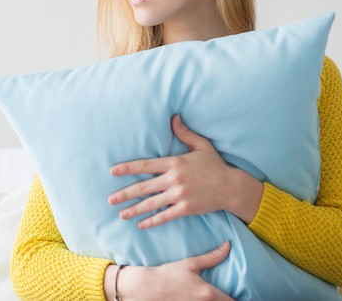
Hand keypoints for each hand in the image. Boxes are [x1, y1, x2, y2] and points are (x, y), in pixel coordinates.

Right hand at [104, 241, 235, 300]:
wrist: (146, 288)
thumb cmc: (168, 275)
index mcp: (208, 294)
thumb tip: (228, 246)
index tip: (246, 297)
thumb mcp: (191, 264)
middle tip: (233, 296)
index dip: (240, 300)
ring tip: (221, 298)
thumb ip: (212, 257)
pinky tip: (202, 300)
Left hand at [108, 115, 263, 228]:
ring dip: (134, 210)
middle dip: (125, 194)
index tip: (112, 171)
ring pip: (151, 204)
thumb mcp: (201, 146)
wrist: (231, 187)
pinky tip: (140, 224)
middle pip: (144, 187)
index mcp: (175, 163)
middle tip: (110, 199)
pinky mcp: (185, 208)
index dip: (127, 168)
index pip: (145, 166)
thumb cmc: (215, 165)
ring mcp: (179, 195)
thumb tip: (173, 117)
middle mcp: (174, 179)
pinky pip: (165, 216)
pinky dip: (152, 221)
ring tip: (121, 213)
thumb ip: (185, 133)